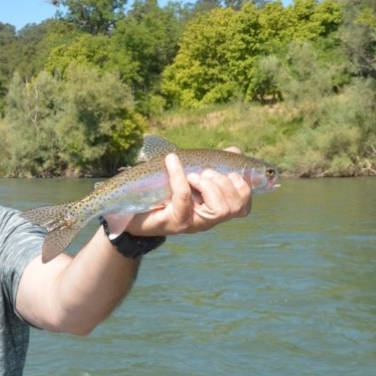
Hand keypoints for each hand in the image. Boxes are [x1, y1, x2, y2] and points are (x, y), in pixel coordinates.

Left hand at [128, 151, 251, 236]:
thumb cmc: (161, 192)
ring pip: (220, 210)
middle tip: (205, 172)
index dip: (244, 189)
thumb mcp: (188, 175)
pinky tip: (171, 161)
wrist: (131, 213)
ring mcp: (193, 224)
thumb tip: (234, 151)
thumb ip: (211, 165)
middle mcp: (207, 221)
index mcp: (214, 210)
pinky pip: (184, 198)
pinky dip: (179, 176)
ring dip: (210, 185)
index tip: (229, 171)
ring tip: (193, 176)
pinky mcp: (174, 222)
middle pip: (235, 208)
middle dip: (225, 183)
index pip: (244, 208)